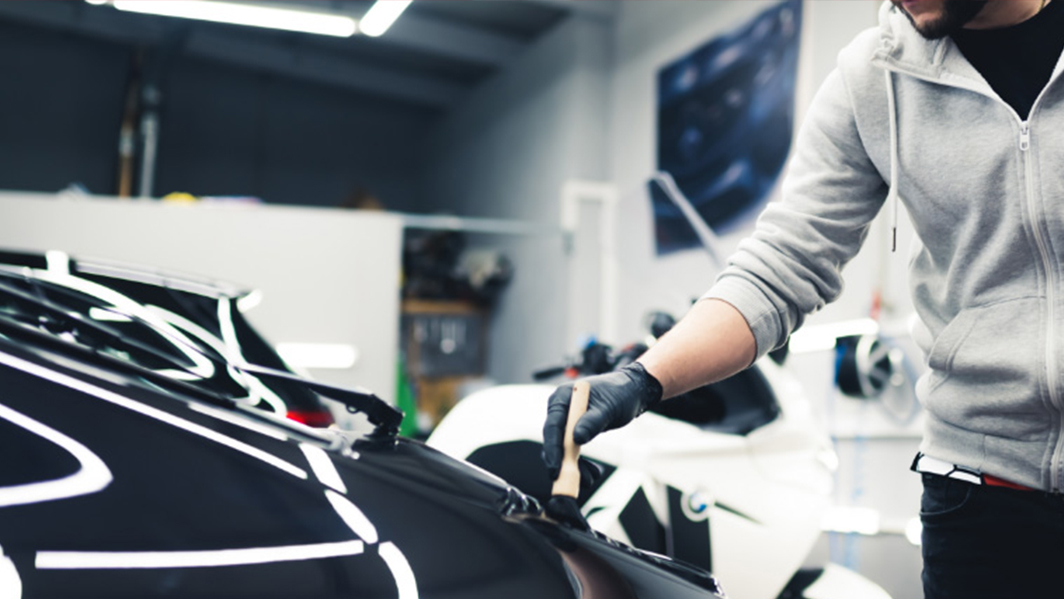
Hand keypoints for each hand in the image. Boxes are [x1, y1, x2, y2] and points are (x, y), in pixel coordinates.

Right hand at [542, 362, 662, 479]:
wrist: (631, 392)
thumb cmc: (620, 392)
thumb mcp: (608, 407)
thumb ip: (592, 421)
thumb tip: (576, 438)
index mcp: (562, 398)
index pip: (552, 425)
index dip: (552, 448)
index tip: (555, 467)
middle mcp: (561, 410)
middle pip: (554, 440)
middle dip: (562, 462)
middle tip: (571, 481)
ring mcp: (567, 421)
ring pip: (562, 450)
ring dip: (573, 467)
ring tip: (589, 479)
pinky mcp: (574, 431)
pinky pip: (572, 451)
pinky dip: (580, 464)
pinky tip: (592, 472)